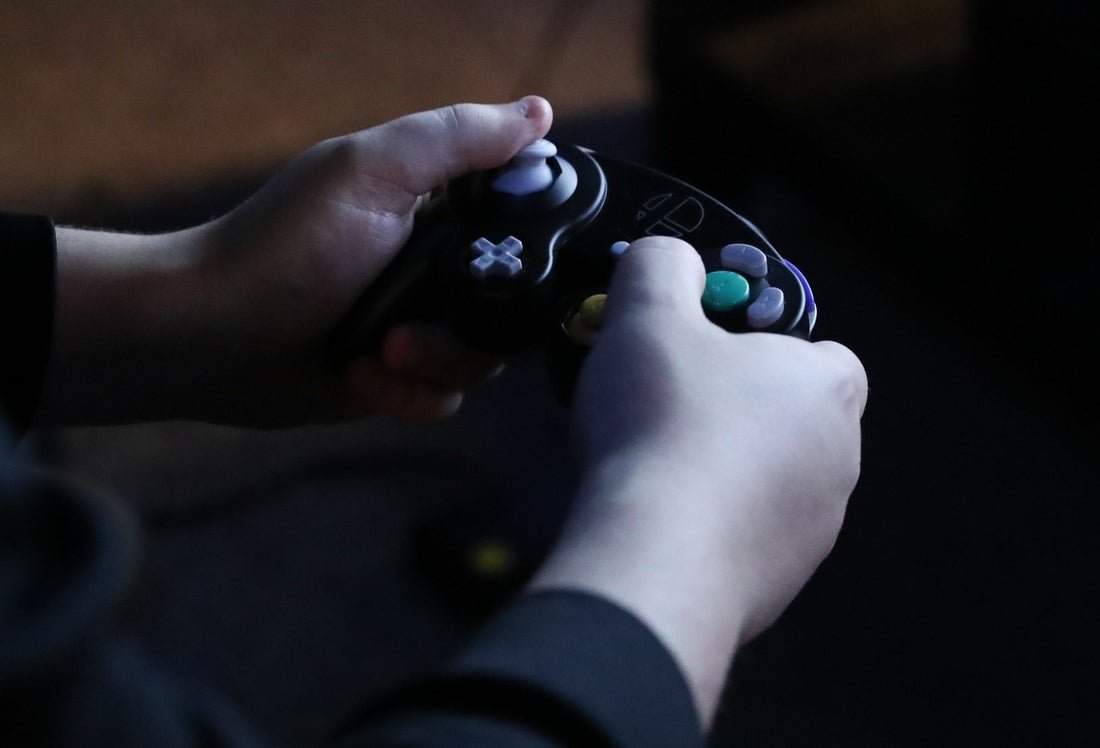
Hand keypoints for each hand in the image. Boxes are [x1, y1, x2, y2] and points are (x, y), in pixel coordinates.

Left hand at [40, 97, 552, 426]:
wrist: (209, 340)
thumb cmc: (281, 248)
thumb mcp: (369, 174)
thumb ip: (454, 139)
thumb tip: (539, 112)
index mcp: (434, 206)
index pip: (519, 219)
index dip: (527, 246)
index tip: (505, 268)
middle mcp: (434, 265)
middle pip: (512, 302)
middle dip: (466, 327)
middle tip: (407, 329)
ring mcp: (419, 323)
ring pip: (483, 355)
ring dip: (434, 362)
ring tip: (379, 353)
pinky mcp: (399, 376)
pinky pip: (444, 396)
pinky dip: (407, 395)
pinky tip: (361, 380)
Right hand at [531, 237, 867, 722]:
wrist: (657, 558)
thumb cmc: (663, 427)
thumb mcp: (648, 314)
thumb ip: (661, 266)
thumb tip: (668, 259)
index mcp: (824, 387)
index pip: (821, 348)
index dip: (762, 339)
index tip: (705, 345)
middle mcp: (836, 457)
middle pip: (785, 414)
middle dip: (730, 404)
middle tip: (665, 400)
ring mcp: (812, 526)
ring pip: (764, 477)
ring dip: (717, 465)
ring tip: (649, 460)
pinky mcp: (779, 579)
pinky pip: (742, 533)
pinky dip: (705, 520)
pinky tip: (656, 513)